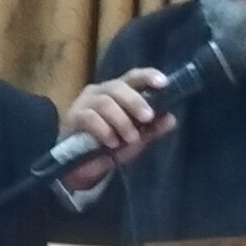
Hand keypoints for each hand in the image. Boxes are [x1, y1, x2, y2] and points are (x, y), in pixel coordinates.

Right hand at [59, 70, 179, 188]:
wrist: (81, 169)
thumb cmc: (109, 147)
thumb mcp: (135, 141)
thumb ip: (151, 130)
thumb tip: (172, 118)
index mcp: (118, 93)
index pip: (133, 77)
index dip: (148, 76)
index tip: (164, 83)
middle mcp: (101, 92)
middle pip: (118, 86)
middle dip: (135, 101)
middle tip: (148, 117)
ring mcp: (84, 103)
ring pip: (105, 102)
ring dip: (121, 120)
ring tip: (130, 138)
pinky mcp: (73, 117)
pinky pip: (90, 118)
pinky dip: (104, 130)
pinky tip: (112, 142)